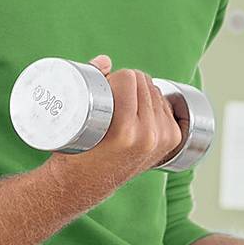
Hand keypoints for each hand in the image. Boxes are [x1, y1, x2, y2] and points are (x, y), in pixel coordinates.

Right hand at [66, 52, 187, 188]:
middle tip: (111, 92)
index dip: (115, 76)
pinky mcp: (170, 141)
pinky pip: (166, 106)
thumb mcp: (73, 119)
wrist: (83, 184)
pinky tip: (142, 108)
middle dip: (128, 81)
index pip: (130, 79)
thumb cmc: (73, 152)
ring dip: (142, 91)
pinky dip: (154, 102)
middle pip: (144, 82)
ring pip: (156, 92)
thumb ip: (90, 80)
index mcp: (126, 131)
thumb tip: (106, 60)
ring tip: (123, 102)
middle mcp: (147, 136)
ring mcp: (161, 140)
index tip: (104, 86)